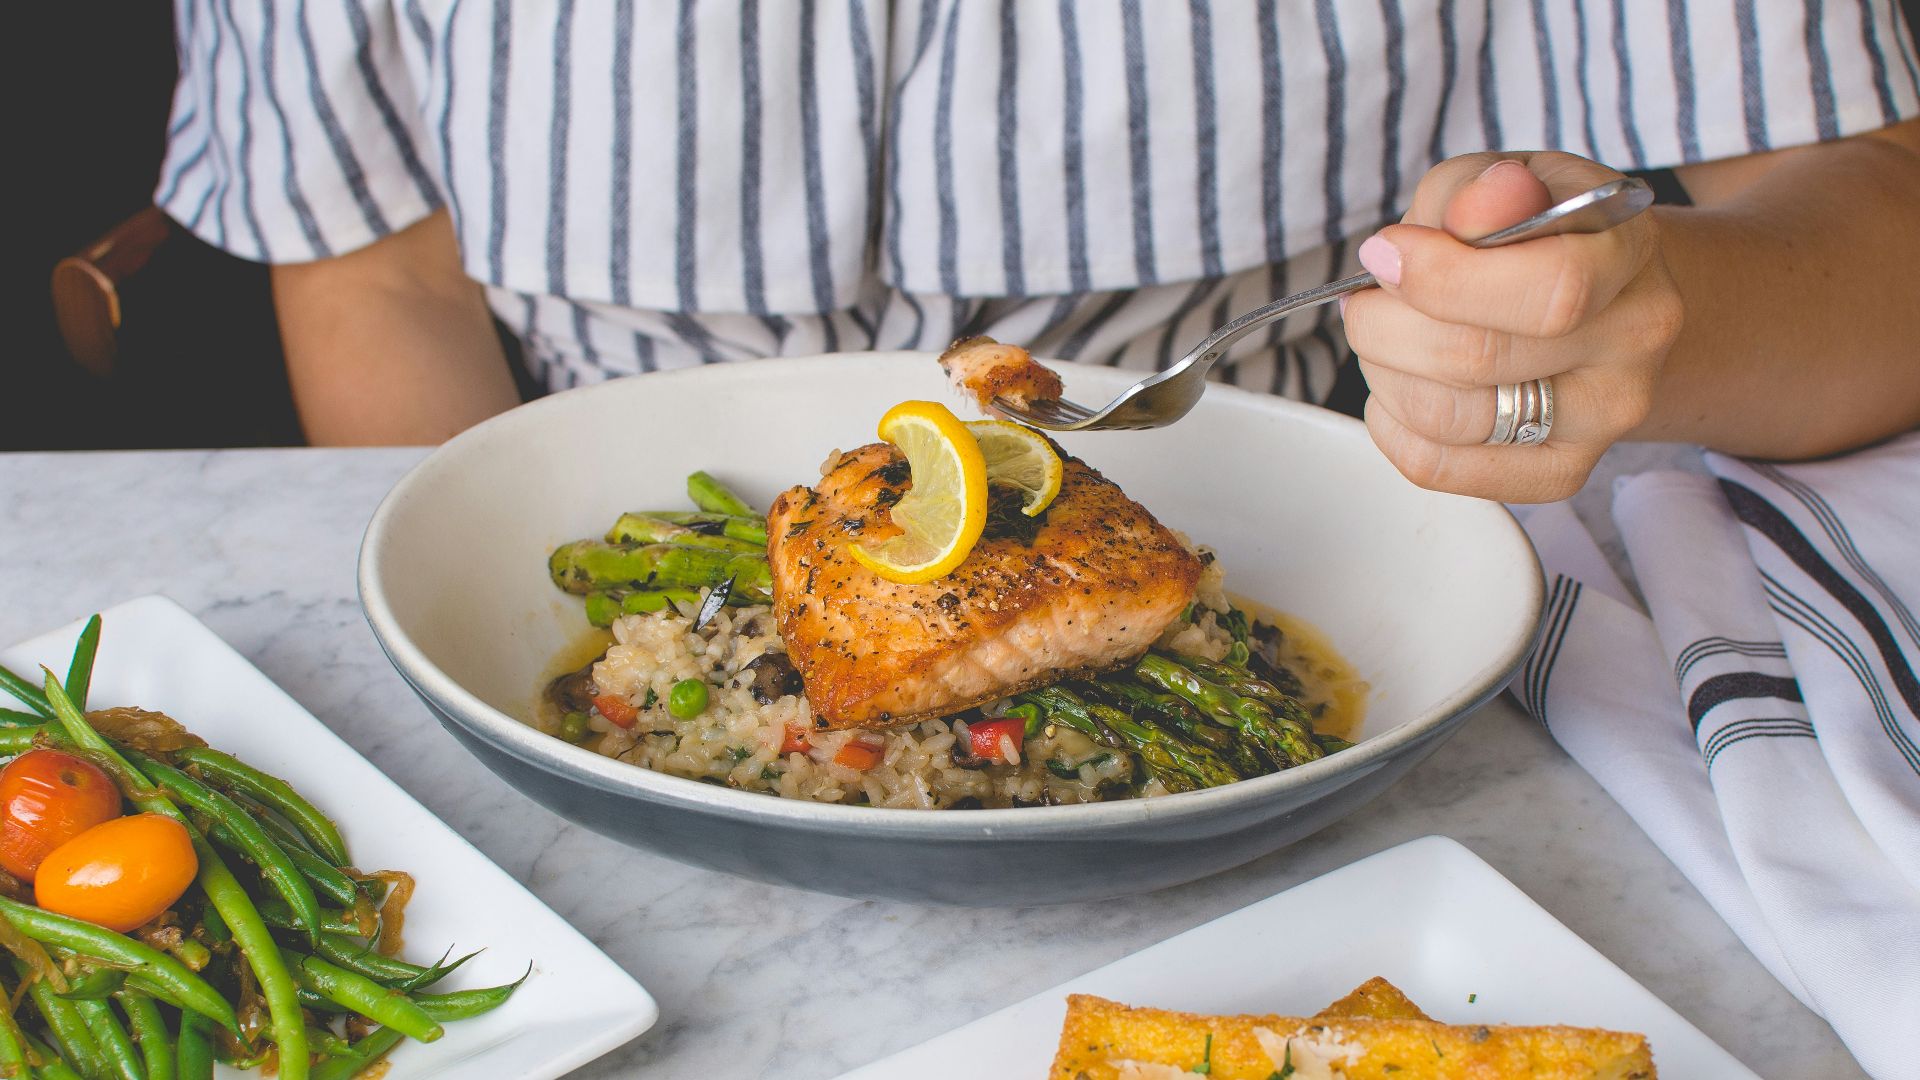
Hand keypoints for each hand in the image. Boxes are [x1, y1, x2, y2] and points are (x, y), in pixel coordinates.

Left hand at [1342, 152, 1684, 501]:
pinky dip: (1390, 424)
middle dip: (1387, 325)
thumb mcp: (1506, 179)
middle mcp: (1632, 342)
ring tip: (1384, 338)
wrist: (1595, 298)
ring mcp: (1603, 417)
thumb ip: (1481, 190)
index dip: (1444, 277)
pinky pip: (1438, 466)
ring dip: (1384, 373)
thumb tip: (1476, 209)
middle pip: (1478, 358)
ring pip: (1450, 419)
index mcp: (1628, 253)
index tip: (1387, 253)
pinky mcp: (1559, 472)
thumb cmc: (1535, 232)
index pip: (1550, 288)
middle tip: (1368, 300)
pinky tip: (1399, 384)